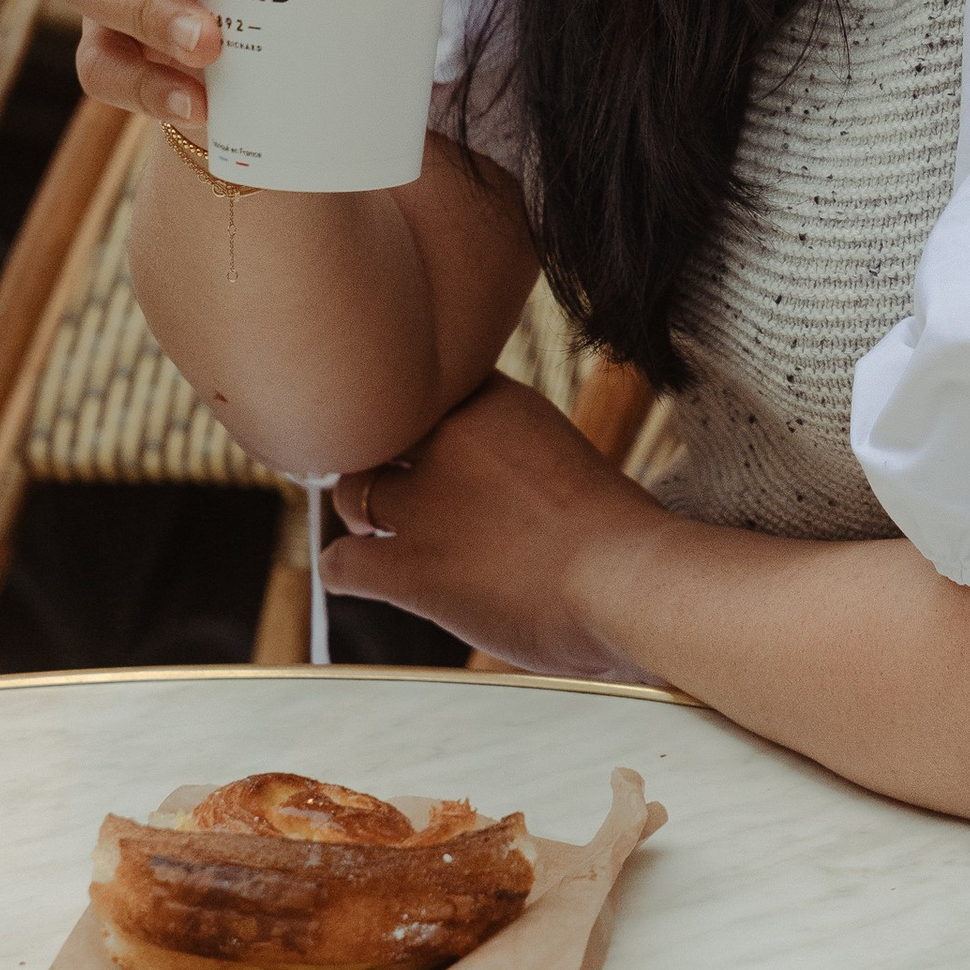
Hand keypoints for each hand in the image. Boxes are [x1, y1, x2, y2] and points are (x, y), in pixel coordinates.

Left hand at [323, 372, 659, 675]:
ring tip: (376, 530)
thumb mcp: (576, 463)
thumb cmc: (627, 538)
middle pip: (378, 429)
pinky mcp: (411, 568)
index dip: (418, 414)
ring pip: (351, 492)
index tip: (424, 438)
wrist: (628, 584)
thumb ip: (527, 462)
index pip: (429, 386)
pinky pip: (341, 562)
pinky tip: (359, 576)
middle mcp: (451, 439)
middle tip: (394, 485)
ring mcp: (426, 503)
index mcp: (498, 403)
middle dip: (379, 457)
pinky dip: (345, 569)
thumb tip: (511, 499)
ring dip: (360, 512)